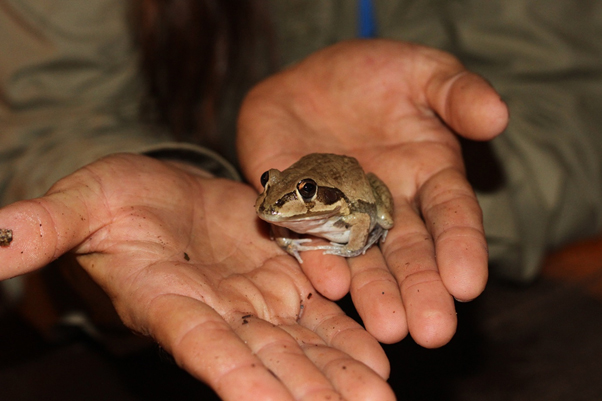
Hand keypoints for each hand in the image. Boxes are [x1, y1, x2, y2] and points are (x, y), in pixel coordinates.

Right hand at [0, 154, 393, 400]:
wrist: (161, 193)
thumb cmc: (115, 201)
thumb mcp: (83, 202)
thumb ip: (47, 226)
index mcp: (167, 302)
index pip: (199, 344)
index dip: (229, 373)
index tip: (259, 400)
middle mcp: (218, 313)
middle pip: (264, 357)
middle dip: (305, 389)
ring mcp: (256, 299)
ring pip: (301, 343)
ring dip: (338, 371)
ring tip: (378, 398)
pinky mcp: (284, 277)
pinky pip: (320, 311)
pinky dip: (347, 331)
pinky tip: (379, 354)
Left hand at [237, 39, 508, 346]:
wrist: (307, 81)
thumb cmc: (373, 75)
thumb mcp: (422, 72)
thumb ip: (457, 93)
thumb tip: (498, 116)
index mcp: (428, 177)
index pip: (452, 216)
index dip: (462, 248)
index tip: (468, 283)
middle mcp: (388, 206)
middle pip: (409, 252)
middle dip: (421, 290)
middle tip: (431, 331)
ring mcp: (342, 214)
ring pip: (362, 259)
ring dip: (373, 293)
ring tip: (386, 328)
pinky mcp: (298, 211)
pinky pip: (307, 239)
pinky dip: (316, 260)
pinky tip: (327, 284)